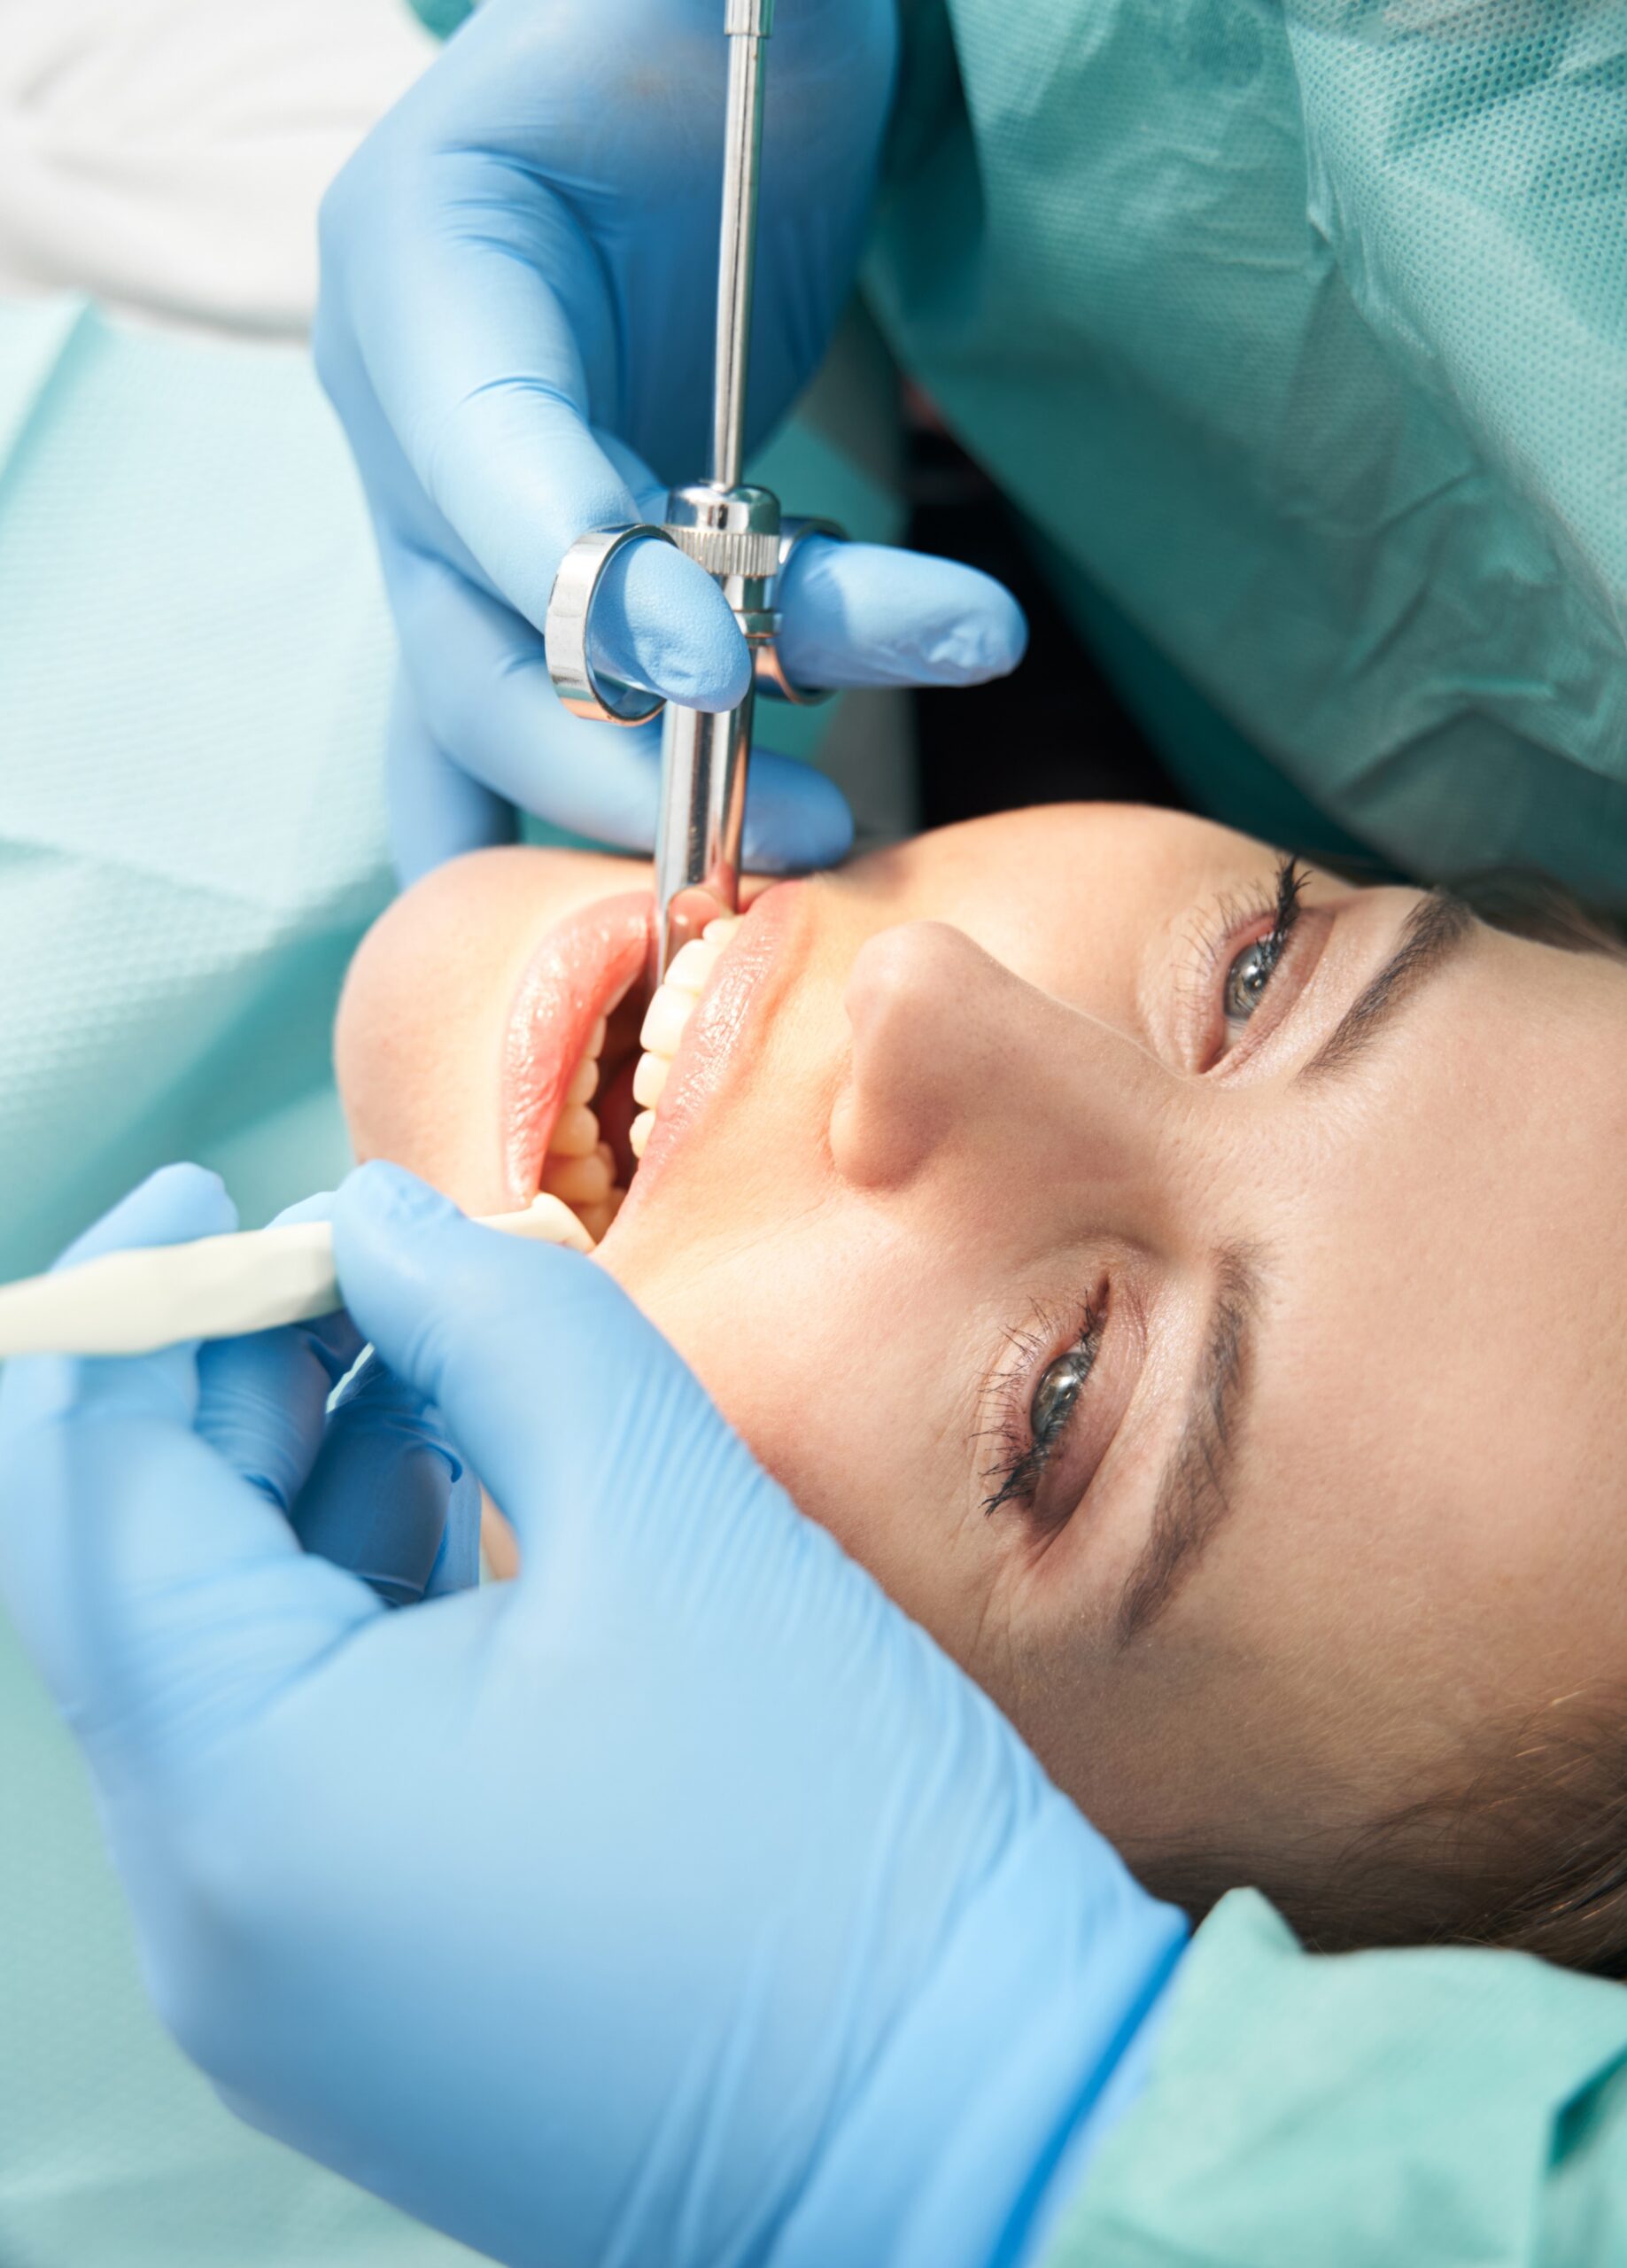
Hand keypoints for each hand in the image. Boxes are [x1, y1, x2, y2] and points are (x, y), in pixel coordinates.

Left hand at [0, 1164, 1181, 2267]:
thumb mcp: (673, 1522)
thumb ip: (506, 1324)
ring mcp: (285, 1967)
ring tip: (433, 1350)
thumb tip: (389, 1218)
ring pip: (221, 1658)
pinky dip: (355, 1596)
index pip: (90, 1498)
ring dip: (300, 1483)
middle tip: (358, 1257)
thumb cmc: (837, 1848)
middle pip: (138, 1576)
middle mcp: (214, 1914)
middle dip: (226, 1388)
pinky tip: (462, 1488)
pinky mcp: (371, 1981)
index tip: (211, 1191)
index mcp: (244, 1801)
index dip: (134, 1310)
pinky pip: (300, 1746)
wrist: (982, 2140)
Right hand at [315, 0, 1025, 881]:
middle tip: (800, 829)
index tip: (718, 671)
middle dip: (628, 754)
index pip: (481, 466)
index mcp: (421, 264)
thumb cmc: (724, 18)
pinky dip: (576, 815)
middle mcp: (415, 412)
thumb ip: (709, 60)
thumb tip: (761, 152)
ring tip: (853, 805)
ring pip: (540, 700)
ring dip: (695, 774)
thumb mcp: (714, 9)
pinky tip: (631, 902)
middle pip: (477, 646)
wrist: (725, 56)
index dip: (587, 584)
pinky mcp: (545, 564)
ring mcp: (467, 509)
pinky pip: (526, 720)